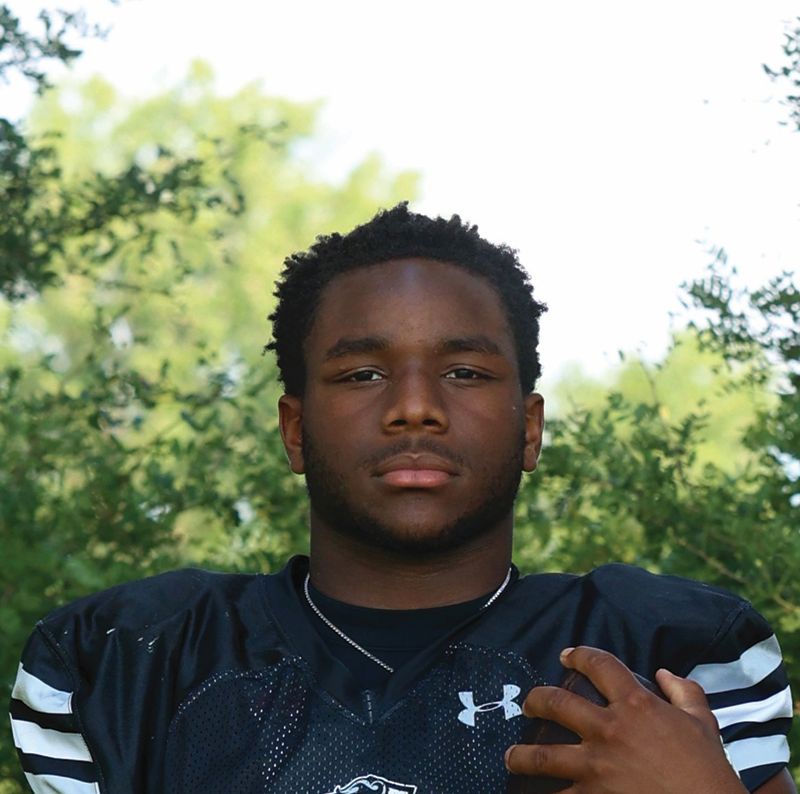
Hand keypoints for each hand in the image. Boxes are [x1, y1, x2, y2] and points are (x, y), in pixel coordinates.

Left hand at [505, 646, 746, 793]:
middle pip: (557, 702)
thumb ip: (685, 692)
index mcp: (636, 704)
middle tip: (529, 704)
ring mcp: (597, 767)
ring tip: (511, 755)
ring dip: (521, 755)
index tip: (566, 656)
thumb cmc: (709, 772)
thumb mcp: (703, 724)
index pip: (599, 664)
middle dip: (536, 700)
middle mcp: (610, 729)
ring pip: (544, 755)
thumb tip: (664, 674)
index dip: (579, 655)